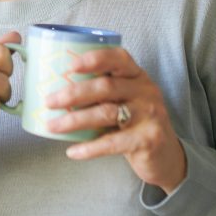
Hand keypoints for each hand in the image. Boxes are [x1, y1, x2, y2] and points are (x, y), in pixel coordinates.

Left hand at [45, 48, 186, 193]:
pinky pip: (113, 142)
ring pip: (106, 113)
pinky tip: (72, 152)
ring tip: (52, 126)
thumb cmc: (134, 123)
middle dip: (74, 93)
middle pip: (106, 86)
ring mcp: (150, 115)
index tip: (70, 65)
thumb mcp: (124, 100)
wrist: (166, 156)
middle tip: (49, 101)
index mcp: (137, 75)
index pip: (118, 58)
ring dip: (74, 120)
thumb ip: (100, 91)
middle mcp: (146, 91)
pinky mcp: (148, 139)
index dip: (94, 59)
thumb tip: (52, 87)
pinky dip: (90, 148)